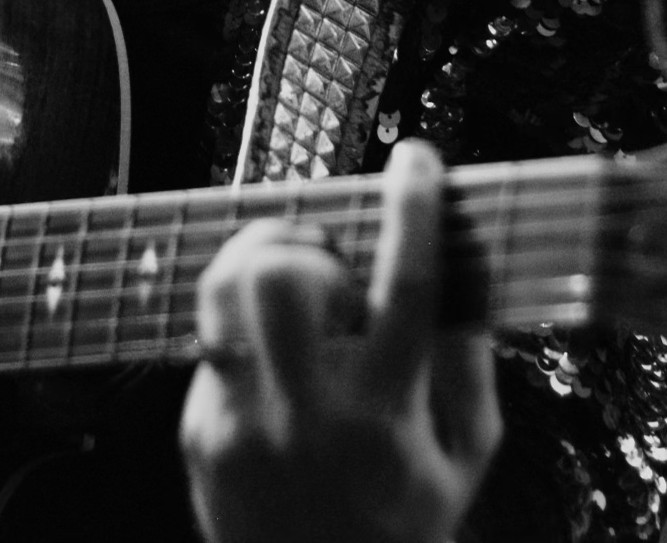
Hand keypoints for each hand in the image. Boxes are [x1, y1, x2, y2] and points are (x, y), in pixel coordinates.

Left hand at [181, 141, 502, 542]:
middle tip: (332, 255)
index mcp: (386, 415)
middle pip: (285, 275)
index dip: (413, 209)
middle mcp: (308, 413)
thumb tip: (460, 275)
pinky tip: (277, 356)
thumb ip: (467, 366)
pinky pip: (212, 340)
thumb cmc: (400, 529)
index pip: (404, 287)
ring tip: (296, 276)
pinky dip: (247, 329)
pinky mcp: (199, 430)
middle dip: (308, 240)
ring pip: (223, 290)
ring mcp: (243, 421)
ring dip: (260, 259)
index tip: (419, 161)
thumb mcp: (464, 459)